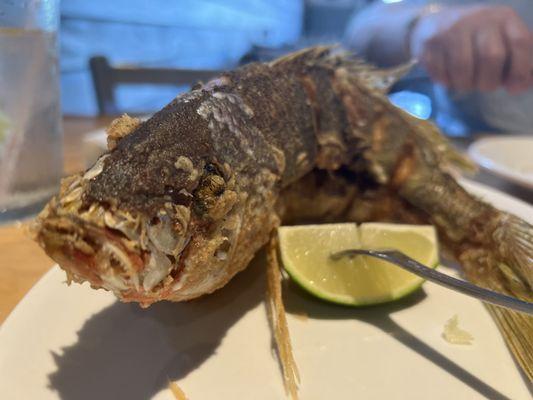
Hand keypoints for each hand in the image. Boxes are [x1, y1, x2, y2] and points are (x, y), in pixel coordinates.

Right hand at [409, 5, 532, 92]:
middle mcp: (479, 19)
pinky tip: (448, 77)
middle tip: (484, 86)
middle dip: (488, 82)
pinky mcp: (430, 43)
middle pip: (491, 57)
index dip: (520, 69)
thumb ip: (517, 61)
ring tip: (465, 83)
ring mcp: (452, 30)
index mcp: (503, 18)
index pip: (520, 42)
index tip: (512, 88)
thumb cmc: (474, 39)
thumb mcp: (500, 41)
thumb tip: (523, 85)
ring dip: (465, 85)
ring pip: (463, 68)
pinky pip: (441, 73)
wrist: (432, 26)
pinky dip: (446, 82)